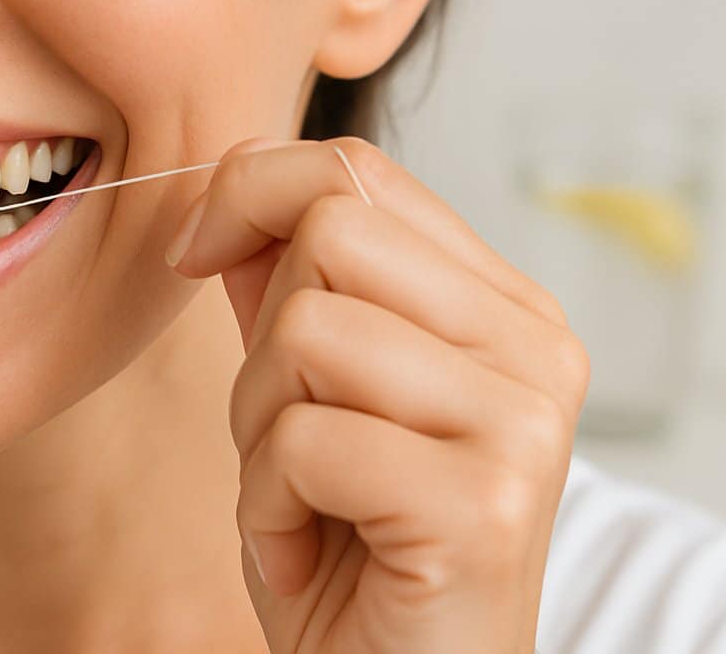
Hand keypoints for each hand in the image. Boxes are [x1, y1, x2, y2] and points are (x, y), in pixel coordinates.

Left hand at [167, 137, 588, 653]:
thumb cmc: (349, 548)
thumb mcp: (307, 395)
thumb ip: (284, 290)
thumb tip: (227, 190)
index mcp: (502, 308)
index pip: (358, 172)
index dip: (247, 193)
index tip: (192, 254)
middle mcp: (534, 349)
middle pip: (330, 229)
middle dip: (260, 335)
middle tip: (282, 434)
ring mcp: (521, 424)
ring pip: (307, 328)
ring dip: (259, 428)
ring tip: (300, 497)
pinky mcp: (484, 505)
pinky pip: (304, 440)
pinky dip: (267, 506)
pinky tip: (304, 553)